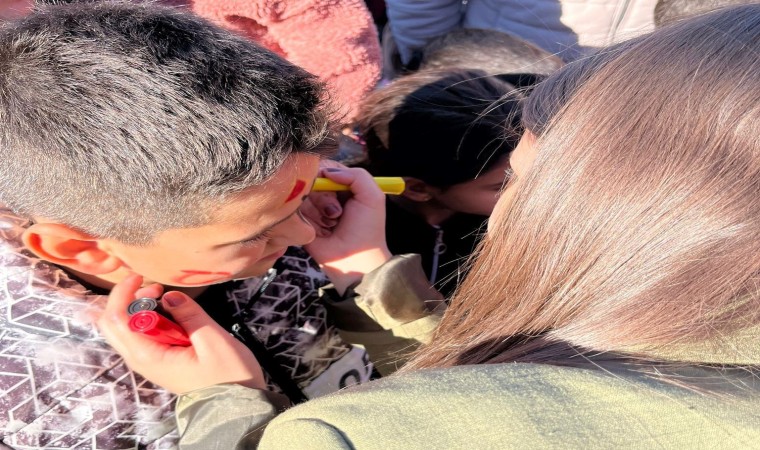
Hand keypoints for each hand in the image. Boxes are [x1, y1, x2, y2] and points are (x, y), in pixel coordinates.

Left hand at [96, 274, 265, 393]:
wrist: (237, 407)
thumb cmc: (229, 377)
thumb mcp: (213, 340)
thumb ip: (189, 314)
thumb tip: (169, 295)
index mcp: (149, 356)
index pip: (116, 319)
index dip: (123, 293)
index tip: (142, 276)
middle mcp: (142, 360)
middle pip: (113, 325)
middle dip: (128, 299)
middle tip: (156, 288)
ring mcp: (149, 362)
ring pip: (127, 330)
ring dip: (140, 309)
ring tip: (168, 300)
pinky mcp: (160, 361)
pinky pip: (142, 336)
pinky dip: (150, 320)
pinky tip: (172, 315)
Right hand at [304, 165, 391, 293]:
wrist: (356, 260)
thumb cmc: (368, 229)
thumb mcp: (372, 196)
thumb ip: (357, 174)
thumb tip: (326, 170)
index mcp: (342, 187)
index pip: (326, 167)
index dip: (328, 173)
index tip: (335, 187)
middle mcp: (325, 195)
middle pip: (311, 179)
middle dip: (325, 195)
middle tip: (337, 212)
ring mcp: (312, 209)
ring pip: (303, 195)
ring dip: (320, 210)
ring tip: (332, 224)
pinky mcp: (300, 222)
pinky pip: (295, 210)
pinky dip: (311, 219)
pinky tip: (321, 231)